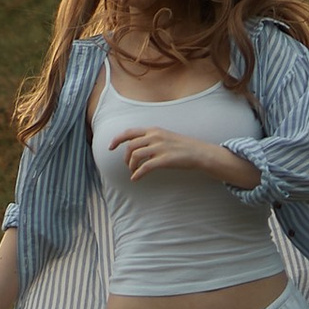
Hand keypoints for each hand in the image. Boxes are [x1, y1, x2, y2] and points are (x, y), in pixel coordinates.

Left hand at [109, 123, 231, 181]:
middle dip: (125, 157)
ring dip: (131, 166)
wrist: (199, 152)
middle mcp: (155, 137)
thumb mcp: (165, 136)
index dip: (117, 139)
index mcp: (153, 130)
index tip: (110, 147)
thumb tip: (136, 147)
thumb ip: (150, 138)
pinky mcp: (164, 160)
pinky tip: (136, 179)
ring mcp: (159, 148)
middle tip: (128, 166)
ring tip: (133, 172)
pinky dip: (138, 174)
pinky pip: (145, 167)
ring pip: (136, 156)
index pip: (129, 132)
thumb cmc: (182, 146)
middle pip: (130, 146)